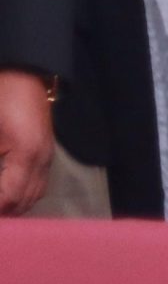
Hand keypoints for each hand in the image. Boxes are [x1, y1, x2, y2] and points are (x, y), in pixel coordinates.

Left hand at [0, 69, 55, 216]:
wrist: (24, 73)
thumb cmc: (2, 99)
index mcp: (26, 154)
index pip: (7, 198)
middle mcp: (42, 160)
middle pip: (23, 202)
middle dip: (4, 211)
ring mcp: (47, 156)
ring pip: (33, 196)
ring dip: (12, 206)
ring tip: (0, 204)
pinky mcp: (45, 152)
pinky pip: (38, 184)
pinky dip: (21, 195)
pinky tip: (5, 193)